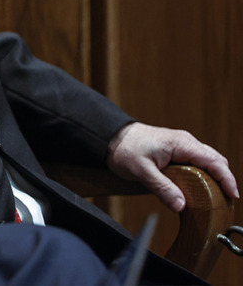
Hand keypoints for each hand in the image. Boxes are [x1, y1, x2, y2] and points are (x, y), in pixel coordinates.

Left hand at [106, 122, 239, 210]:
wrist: (112, 138)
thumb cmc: (125, 150)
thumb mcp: (141, 171)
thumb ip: (162, 188)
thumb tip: (181, 205)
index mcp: (181, 143)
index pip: (213, 160)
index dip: (226, 178)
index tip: (233, 195)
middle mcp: (186, 143)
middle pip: (215, 161)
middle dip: (224, 180)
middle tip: (226, 202)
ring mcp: (182, 146)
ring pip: (208, 162)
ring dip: (215, 178)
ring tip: (217, 199)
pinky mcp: (177, 152)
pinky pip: (198, 163)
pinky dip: (205, 175)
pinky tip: (202, 189)